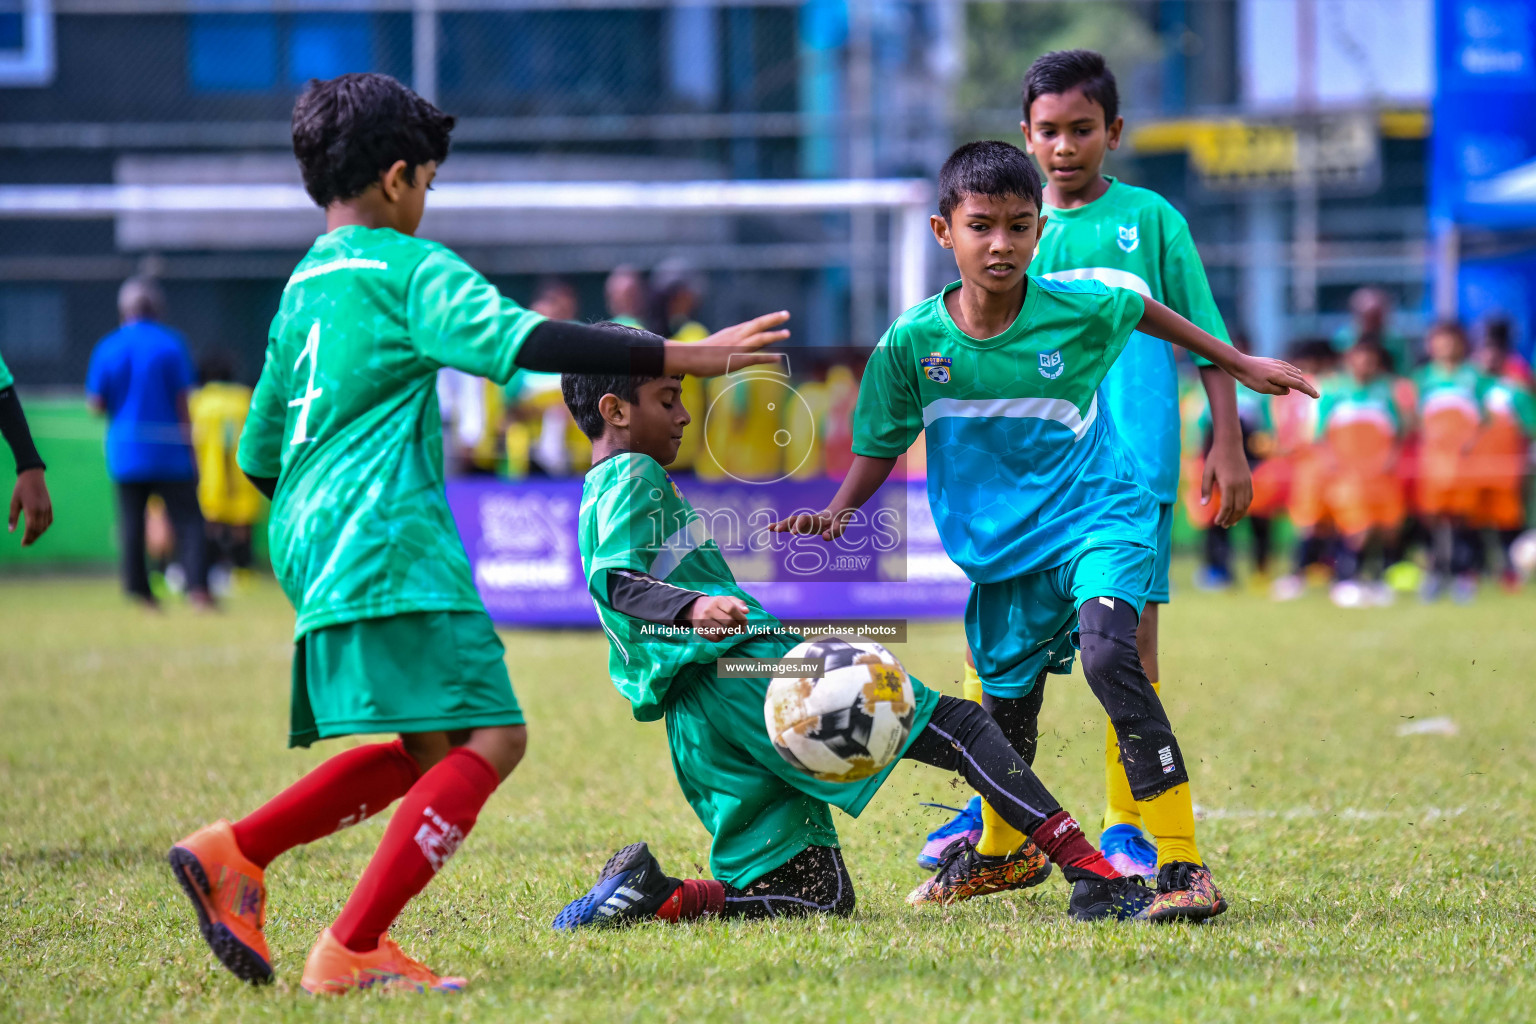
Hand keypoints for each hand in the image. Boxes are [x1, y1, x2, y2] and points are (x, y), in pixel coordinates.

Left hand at [9, 467, 52, 546]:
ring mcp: (47, 509)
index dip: (27, 538)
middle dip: (32, 538)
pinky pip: (49, 521)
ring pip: (44, 526)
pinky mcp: (49, 507)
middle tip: (26, 544)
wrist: (33, 477)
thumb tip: (11, 531)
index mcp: (31, 510)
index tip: (23, 544)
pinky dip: (45, 527)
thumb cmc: (20, 489)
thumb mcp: (14, 502)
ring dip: (38, 534)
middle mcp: (41, 511)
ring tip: (31, 538)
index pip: (31, 529)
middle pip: (38, 530)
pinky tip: (39, 530)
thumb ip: (13, 517)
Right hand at [662, 311, 790, 377]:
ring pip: (761, 338)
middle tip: (786, 314)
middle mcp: (737, 336)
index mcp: (731, 332)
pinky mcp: (738, 359)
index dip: (764, 321)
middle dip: (773, 319)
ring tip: (787, 333)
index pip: (751, 325)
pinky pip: (757, 357)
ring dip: (775, 335)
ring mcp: (738, 347)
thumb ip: (725, 346)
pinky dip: (769, 357)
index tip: (775, 317)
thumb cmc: (697, 354)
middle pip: (758, 324)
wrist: (689, 357)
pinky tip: (778, 357)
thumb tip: (728, 351)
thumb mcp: (714, 345)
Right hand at [683, 595, 749, 640]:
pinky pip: (715, 638)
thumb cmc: (716, 604)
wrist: (695, 607)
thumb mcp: (727, 600)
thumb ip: (739, 603)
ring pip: (722, 632)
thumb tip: (747, 611)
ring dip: (731, 634)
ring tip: (732, 631)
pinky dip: (722, 638)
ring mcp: (703, 620)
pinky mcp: (699, 630)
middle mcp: (709, 610)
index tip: (745, 623)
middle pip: (729, 622)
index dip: (741, 618)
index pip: (732, 609)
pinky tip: (723, 634)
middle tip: (741, 630)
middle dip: (738, 627)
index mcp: (717, 600)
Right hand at [768, 508, 847, 541]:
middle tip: (776, 530)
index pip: (804, 520)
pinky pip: (789, 525)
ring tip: (769, 528)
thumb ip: (833, 532)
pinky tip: (771, 529)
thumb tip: (824, 537)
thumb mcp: (840, 528)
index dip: (798, 525)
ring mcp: (803, 522)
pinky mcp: (801, 526)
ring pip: (789, 522)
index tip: (793, 533)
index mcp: (816, 520)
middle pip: (794, 519)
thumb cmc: (838, 523)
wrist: (836, 514)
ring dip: (780, 525)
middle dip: (785, 524)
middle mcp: (807, 520)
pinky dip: (780, 526)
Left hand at [1202, 435, 1252, 527]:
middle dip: (1231, 519)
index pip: (1227, 506)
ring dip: (1239, 515)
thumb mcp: (1207, 472)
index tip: (1217, 522)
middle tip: (1223, 525)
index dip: (1222, 516)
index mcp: (1228, 484)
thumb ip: (1205, 489)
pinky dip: (1245, 506)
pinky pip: (1250, 497)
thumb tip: (1203, 505)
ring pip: (1246, 504)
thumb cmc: (1216, 457)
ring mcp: (1246, 483)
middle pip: (1238, 508)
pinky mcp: (1249, 480)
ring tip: (1231, 522)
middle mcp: (1240, 485)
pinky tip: (1239, 511)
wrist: (1230, 443)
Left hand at [1230, 355, 1319, 398]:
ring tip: (1306, 386)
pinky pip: (1289, 367)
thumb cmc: (1250, 378)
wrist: (1239, 364)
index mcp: (1281, 376)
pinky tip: (1297, 372)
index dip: (1308, 391)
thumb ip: (1278, 390)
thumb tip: (1288, 390)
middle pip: (1299, 378)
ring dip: (1301, 379)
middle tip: (1314, 394)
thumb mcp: (1263, 389)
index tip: (1317, 396)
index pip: (1299, 385)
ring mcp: (1278, 364)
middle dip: (1307, 386)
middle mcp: (1282, 369)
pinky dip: (1295, 371)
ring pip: (1294, 372)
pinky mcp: (1273, 361)